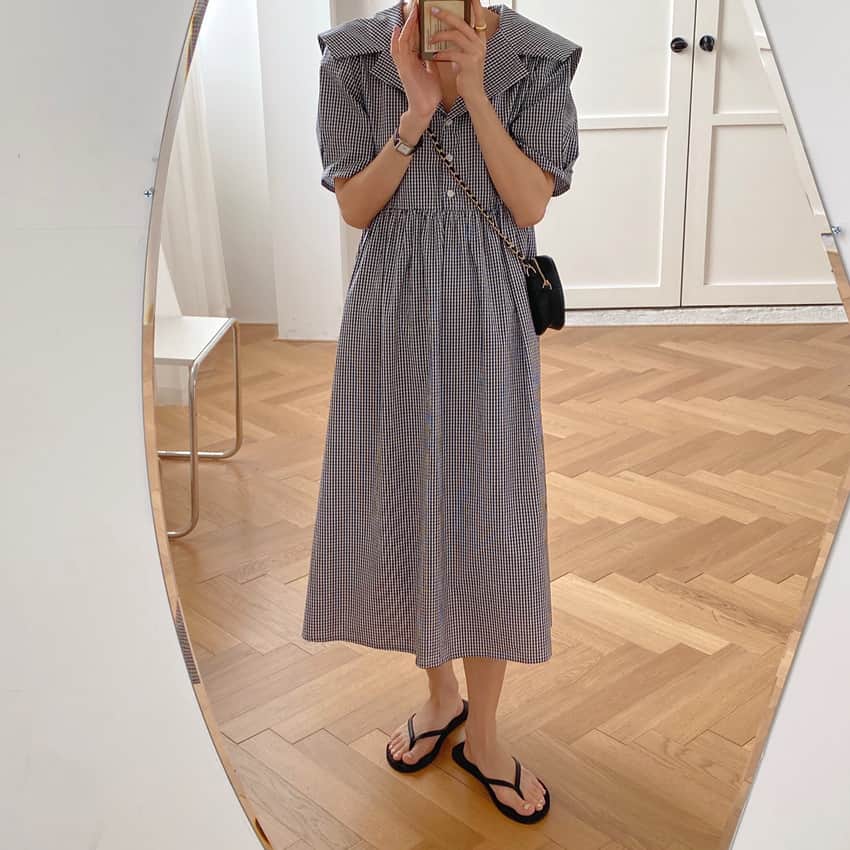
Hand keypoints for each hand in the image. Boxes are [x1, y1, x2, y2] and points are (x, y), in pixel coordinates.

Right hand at [391, 1, 440, 135]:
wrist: (425, 109)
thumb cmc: (429, 93)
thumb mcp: (432, 71)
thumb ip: (431, 58)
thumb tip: (436, 47)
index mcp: (414, 59)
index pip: (414, 37)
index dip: (416, 23)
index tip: (421, 10)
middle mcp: (407, 60)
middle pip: (406, 35)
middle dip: (411, 19)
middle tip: (415, 4)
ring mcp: (404, 64)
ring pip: (402, 40)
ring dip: (406, 25)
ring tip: (411, 11)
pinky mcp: (403, 70)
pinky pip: (399, 52)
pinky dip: (397, 40)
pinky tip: (398, 29)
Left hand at [429, 0, 487, 102]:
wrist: (473, 95)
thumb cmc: (466, 74)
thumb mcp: (465, 54)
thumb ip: (461, 41)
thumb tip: (447, 28)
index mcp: (480, 39)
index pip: (478, 17)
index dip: (474, 5)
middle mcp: (480, 43)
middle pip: (462, 23)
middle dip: (446, 15)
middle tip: (433, 10)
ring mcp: (476, 52)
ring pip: (456, 35)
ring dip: (440, 35)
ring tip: (430, 38)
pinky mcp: (469, 63)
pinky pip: (452, 53)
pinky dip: (441, 53)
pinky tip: (433, 55)